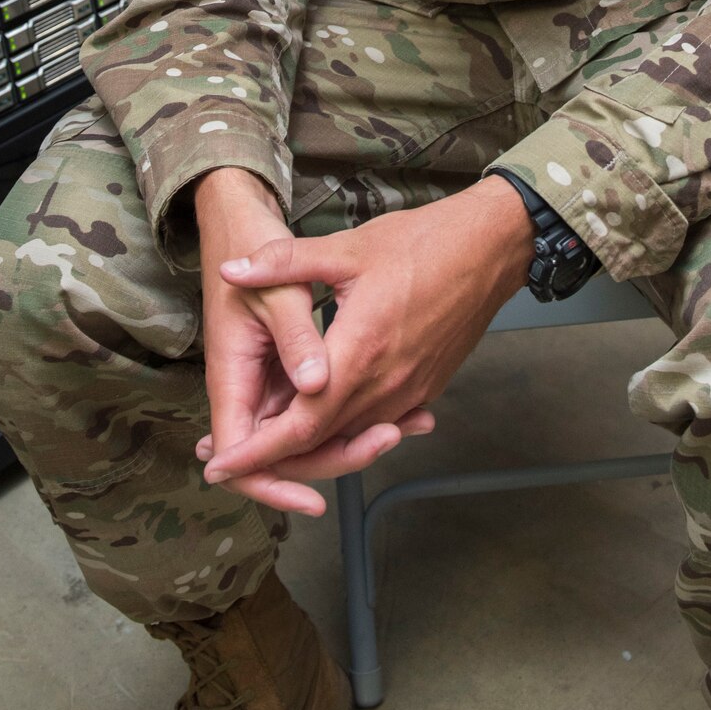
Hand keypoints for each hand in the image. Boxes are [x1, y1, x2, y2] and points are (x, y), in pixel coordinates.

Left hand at [195, 168, 433, 518]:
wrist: (490, 249)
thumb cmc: (422, 245)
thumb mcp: (346, 248)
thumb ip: (284, 262)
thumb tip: (233, 269)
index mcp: (358, 355)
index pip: (299, 426)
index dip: (257, 451)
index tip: (220, 464)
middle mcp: (385, 386)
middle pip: (322, 442)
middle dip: (274, 458)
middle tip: (233, 461)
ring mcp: (410, 392)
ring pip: (351, 437)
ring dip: (311, 447)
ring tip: (270, 447)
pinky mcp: (426, 388)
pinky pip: (379, 422)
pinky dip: (347, 432)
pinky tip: (327, 425)